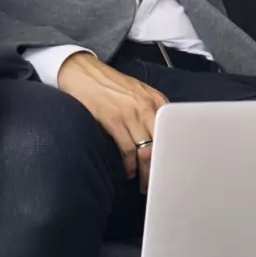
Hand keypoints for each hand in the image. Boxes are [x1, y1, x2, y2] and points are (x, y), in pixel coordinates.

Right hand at [57, 52, 168, 190]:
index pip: (173, 132)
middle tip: (159, 183)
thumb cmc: (110, 85)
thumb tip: (164, 137)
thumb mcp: (138, 93)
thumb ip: (153, 110)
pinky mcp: (113, 120)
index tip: (172, 169)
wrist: (82, 72)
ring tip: (144, 184)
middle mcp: (146, 106)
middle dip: (161, 168)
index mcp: (156, 100)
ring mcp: (130, 113)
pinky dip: (129, 166)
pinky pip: (127, 150)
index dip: (173, 154)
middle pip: (161, 145)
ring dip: (146, 173)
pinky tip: (129, 172)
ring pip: (146, 151)